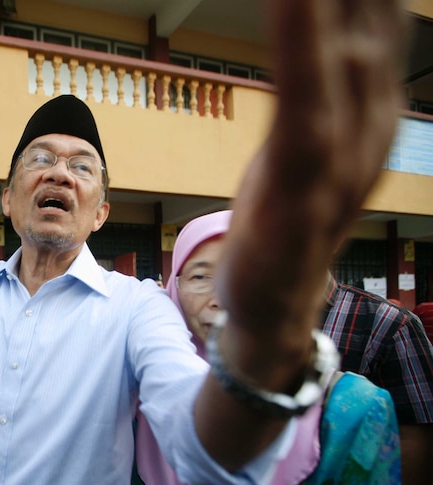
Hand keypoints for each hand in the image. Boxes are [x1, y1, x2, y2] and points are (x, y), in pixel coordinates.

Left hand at [222, 0, 406, 336]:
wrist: (272, 300)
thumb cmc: (283, 212)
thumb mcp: (302, 135)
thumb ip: (315, 77)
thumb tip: (313, 26)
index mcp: (370, 101)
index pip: (374, 7)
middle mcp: (373, 114)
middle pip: (371, 10)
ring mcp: (348, 145)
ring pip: (348, 39)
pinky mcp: (307, 174)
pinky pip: (306, 90)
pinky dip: (302, 34)